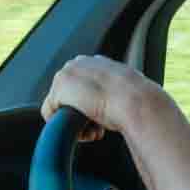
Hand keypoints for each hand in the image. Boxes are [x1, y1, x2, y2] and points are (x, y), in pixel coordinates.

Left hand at [40, 55, 159, 141]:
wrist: (135, 101)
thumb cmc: (139, 99)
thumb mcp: (130, 88)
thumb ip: (117, 90)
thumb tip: (120, 103)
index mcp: (96, 61)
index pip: (81, 84)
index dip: (90, 103)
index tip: (104, 113)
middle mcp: (77, 63)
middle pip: (67, 94)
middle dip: (79, 110)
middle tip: (99, 122)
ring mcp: (66, 76)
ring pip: (60, 105)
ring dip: (75, 119)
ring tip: (95, 127)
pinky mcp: (58, 92)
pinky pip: (50, 114)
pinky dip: (65, 126)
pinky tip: (84, 128)